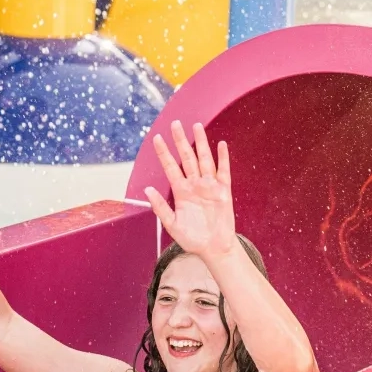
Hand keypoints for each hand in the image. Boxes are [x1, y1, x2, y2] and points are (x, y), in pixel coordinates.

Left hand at [144, 120, 236, 258]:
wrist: (213, 248)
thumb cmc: (193, 239)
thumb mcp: (172, 225)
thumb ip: (160, 207)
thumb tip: (147, 191)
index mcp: (181, 192)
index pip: (170, 167)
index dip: (164, 153)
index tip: (156, 138)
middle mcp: (194, 185)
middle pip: (187, 157)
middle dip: (181, 140)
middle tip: (175, 123)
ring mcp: (209, 186)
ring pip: (204, 159)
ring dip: (201, 143)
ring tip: (196, 126)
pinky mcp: (224, 191)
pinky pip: (223, 171)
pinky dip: (223, 158)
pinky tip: (220, 145)